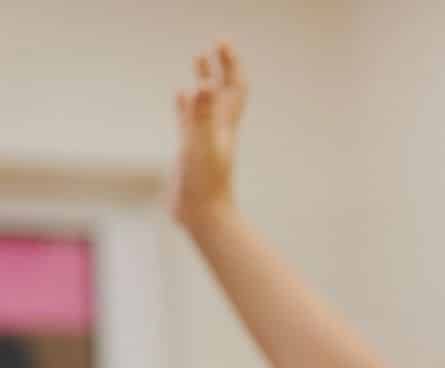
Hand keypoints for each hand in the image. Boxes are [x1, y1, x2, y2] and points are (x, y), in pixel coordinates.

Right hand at [170, 41, 246, 228]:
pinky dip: (185, 104)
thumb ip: (203, 115)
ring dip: (203, 81)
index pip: (232, 87)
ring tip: (197, 61)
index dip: (229, 63)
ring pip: (205, 102)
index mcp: (224, 125)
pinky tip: (180, 96)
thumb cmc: (206, 184)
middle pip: (221, 90)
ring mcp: (203, 138)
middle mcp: (217, 129)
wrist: (204, 216)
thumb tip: (203, 85)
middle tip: (214, 44)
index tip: (221, 41)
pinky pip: (188, 119)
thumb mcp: (202, 144)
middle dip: (219, 66)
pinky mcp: (189, 149)